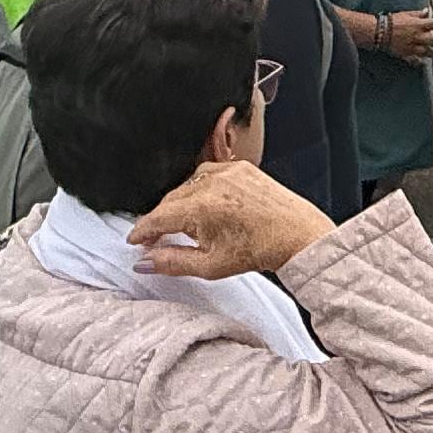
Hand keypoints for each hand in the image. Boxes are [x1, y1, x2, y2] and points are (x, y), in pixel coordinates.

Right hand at [132, 157, 335, 278]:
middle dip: (161, 221)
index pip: (156, 218)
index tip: (135, 241)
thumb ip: (171, 262)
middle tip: (156, 240)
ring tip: (185, 227)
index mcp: (200, 207)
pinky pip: (209, 175)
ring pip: (187, 186)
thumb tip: (144, 262)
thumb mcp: (210, 266)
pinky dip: (201, 190)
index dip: (142, 232)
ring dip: (180, 205)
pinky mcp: (240, 167)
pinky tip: (206, 209)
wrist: (297, 235)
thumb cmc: (259, 250)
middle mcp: (210, 183)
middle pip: (170, 201)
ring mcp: (226, 171)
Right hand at [377, 9, 432, 61]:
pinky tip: (425, 62)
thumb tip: (426, 11)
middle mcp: (419, 36)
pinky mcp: (407, 54)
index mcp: (419, 25)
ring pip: (429, 52)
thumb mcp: (407, 14)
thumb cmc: (393, 21)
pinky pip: (417, 60)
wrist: (380, 32)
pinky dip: (421, 62)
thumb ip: (418, 14)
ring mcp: (414, 46)